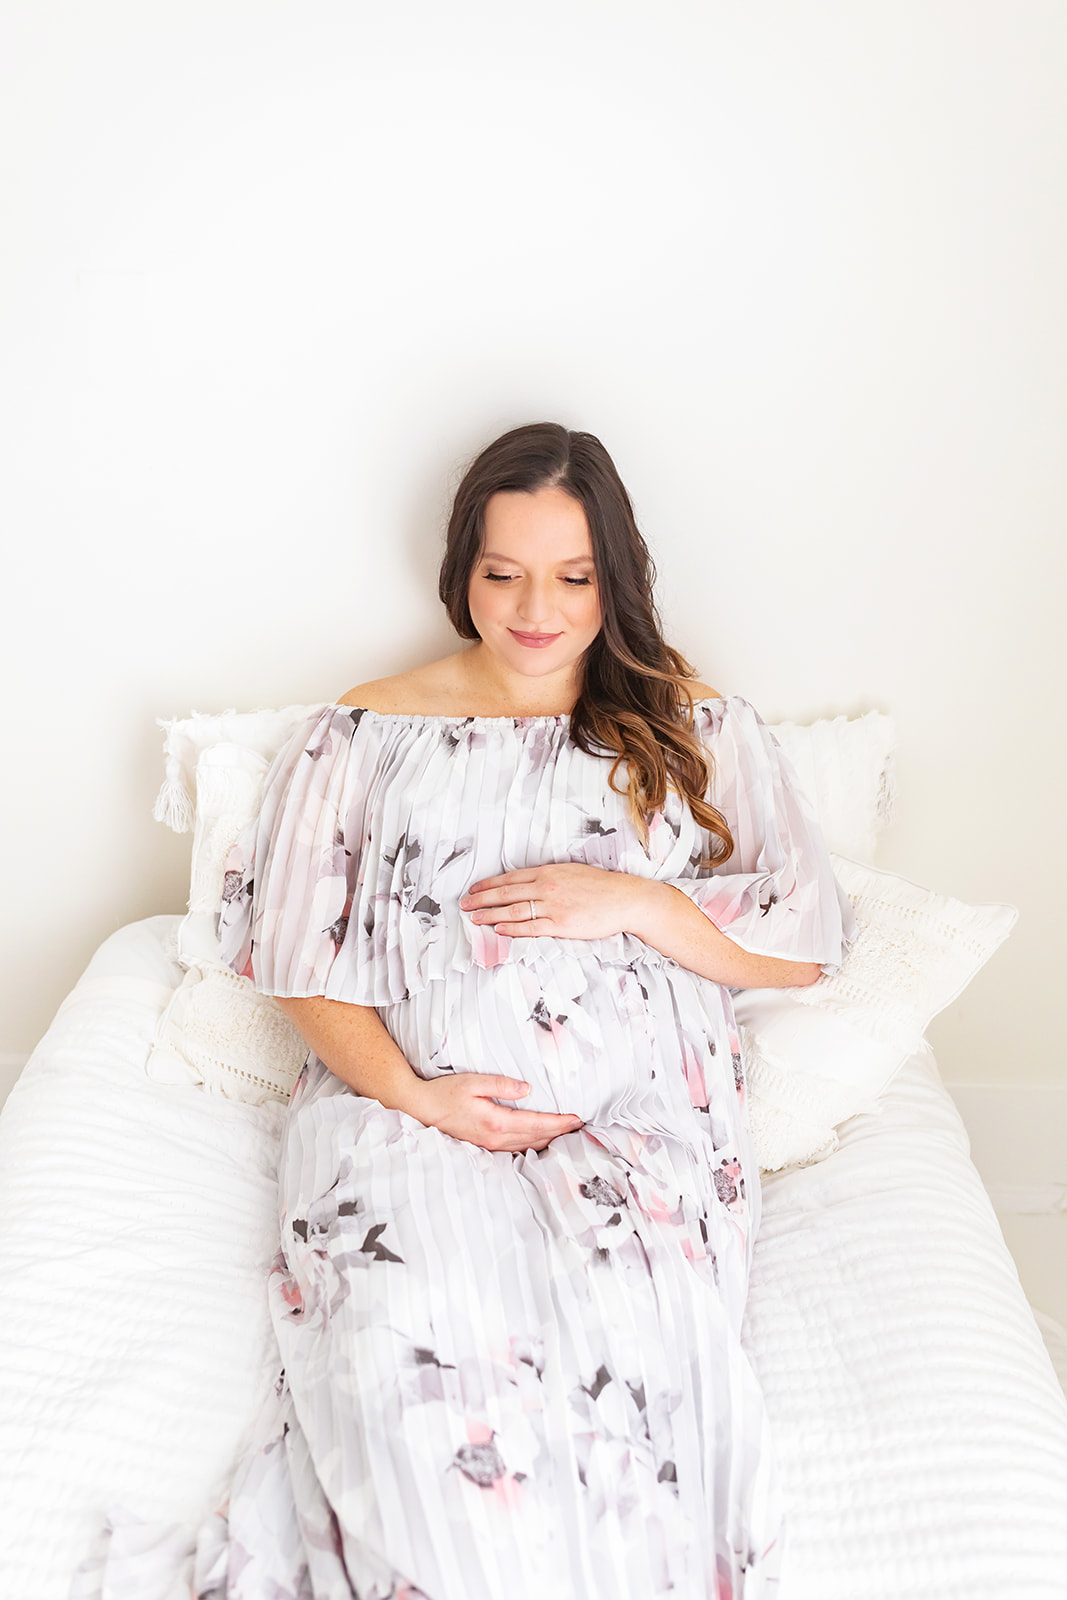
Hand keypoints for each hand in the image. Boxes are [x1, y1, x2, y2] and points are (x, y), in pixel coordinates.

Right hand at [408, 1072, 582, 1152]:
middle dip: (560, 1132)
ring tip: (565, 1132)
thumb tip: (527, 1089)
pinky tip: (539, 1140)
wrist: (420, 1108)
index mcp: (496, 1122)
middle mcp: (495, 1139)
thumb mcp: (473, 1082)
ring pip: (528, 1146)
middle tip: (579, 1125)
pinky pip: (516, 1149)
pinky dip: (533, 1144)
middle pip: (536, 1138)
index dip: (559, 1122)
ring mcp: (489, 1145)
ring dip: (548, 1140)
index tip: (577, 1118)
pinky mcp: (484, 1146)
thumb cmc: (444, 1093)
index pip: (536, 1124)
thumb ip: (501, 1084)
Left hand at [459, 862, 652, 940]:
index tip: (473, 890)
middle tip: (464, 905)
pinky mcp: (560, 925)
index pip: (510, 878)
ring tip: (474, 919)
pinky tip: (498, 929)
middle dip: (481, 899)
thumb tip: (529, 882)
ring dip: (490, 915)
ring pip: (513, 910)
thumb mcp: (571, 872)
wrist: (624, 899)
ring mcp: (552, 906)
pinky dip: (511, 928)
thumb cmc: (600, 886)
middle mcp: (546, 887)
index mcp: (548, 872)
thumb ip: (548, 877)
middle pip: (505, 893)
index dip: (488, 885)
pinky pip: (530, 927)